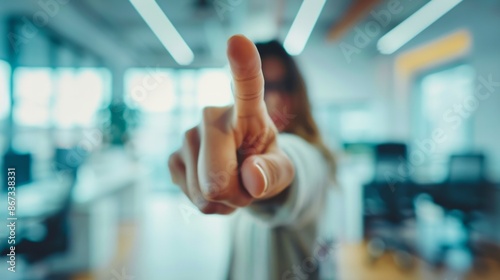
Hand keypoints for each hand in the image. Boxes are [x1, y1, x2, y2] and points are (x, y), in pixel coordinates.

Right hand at [168, 35, 294, 213]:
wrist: (245, 177)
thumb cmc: (266, 165)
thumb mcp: (283, 172)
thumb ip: (274, 173)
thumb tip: (252, 178)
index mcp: (248, 110)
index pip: (247, 85)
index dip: (242, 65)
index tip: (238, 41)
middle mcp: (210, 115)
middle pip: (217, 179)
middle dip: (236, 195)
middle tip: (246, 183)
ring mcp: (187, 135)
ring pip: (203, 193)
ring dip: (222, 200)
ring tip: (232, 182)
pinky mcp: (174, 157)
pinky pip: (191, 197)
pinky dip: (208, 204)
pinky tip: (214, 186)